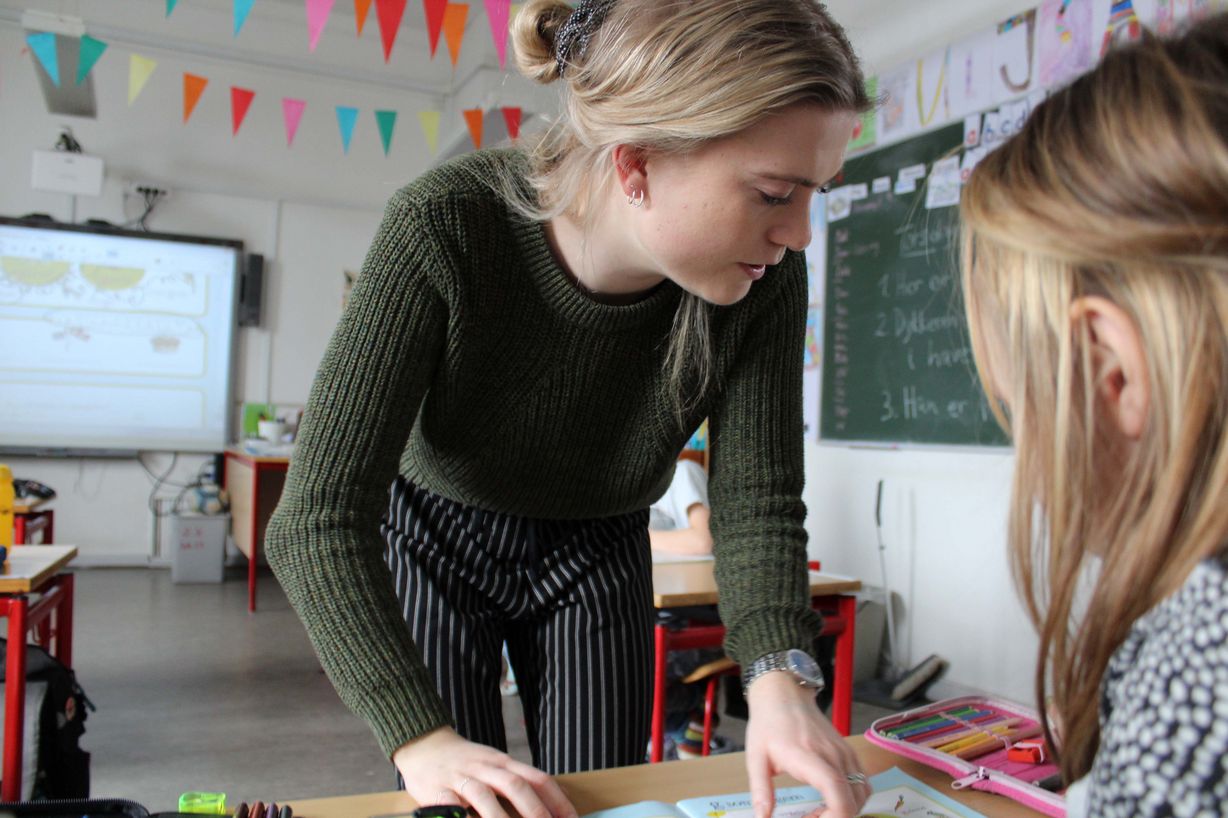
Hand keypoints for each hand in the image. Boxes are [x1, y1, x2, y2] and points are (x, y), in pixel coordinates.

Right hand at [392, 726, 576, 817]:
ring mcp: (461, 778)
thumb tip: (551, 802)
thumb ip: (517, 781)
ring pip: (485, 796)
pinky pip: (452, 807)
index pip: (537, 777)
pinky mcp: (438, 790)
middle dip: (535, 810)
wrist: (423, 744)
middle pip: (516, 785)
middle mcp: (486, 767)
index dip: (557, 799)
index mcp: (503, 762)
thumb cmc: (464, 761)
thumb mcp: (494, 764)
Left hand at [744, 673, 869, 817]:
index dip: (834, 815)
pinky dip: (852, 797)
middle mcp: (833, 754)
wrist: (784, 694)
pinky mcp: (848, 752)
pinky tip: (830, 798)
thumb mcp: (756, 758)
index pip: (835, 788)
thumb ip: (761, 790)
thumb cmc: (769, 724)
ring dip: (846, 809)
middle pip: (854, 798)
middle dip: (837, 817)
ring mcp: (844, 752)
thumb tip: (764, 817)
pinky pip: (862, 781)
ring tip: (819, 811)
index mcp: (807, 755)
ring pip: (862, 792)